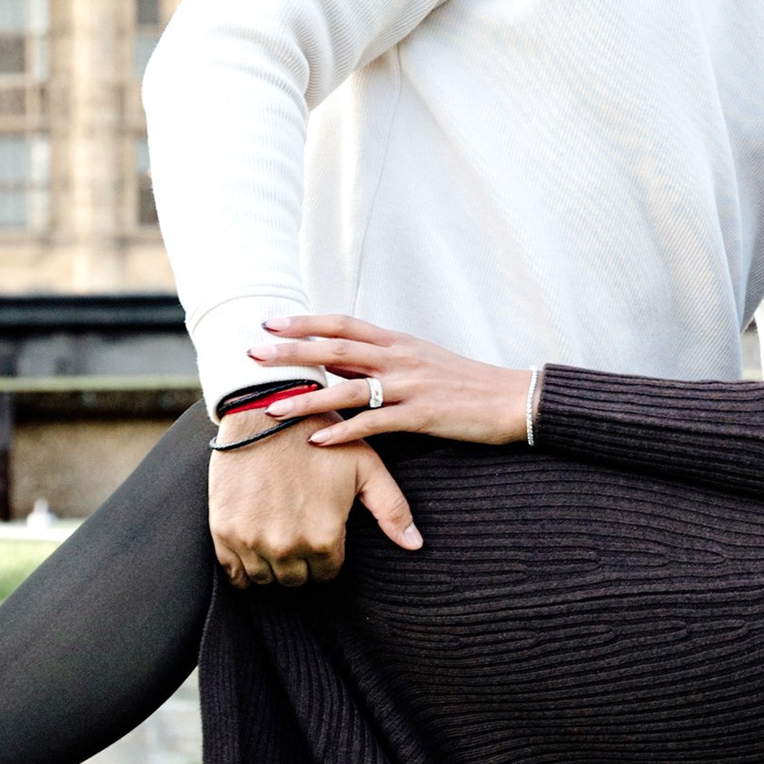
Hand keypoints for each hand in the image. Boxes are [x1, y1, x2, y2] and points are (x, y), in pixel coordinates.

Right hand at [210, 411, 421, 587]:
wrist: (262, 411)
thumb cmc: (319, 434)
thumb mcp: (364, 466)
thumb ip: (392, 509)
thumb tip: (415, 545)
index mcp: (324, 536)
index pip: (327, 573)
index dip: (328, 555)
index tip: (322, 534)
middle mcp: (287, 546)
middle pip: (296, 580)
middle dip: (301, 562)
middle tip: (299, 533)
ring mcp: (252, 541)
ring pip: (265, 579)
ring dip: (273, 566)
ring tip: (278, 538)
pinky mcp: (223, 532)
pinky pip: (234, 574)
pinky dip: (244, 568)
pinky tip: (253, 549)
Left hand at [256, 317, 536, 446]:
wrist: (510, 399)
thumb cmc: (463, 383)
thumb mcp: (419, 361)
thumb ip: (379, 361)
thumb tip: (336, 363)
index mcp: (397, 341)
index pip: (343, 324)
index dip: (305, 321)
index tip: (269, 322)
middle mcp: (399, 357)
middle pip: (336, 349)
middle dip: (291, 351)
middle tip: (253, 354)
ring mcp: (410, 385)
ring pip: (348, 389)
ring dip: (307, 398)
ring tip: (273, 408)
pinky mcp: (422, 415)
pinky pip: (376, 423)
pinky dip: (344, 432)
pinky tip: (318, 441)